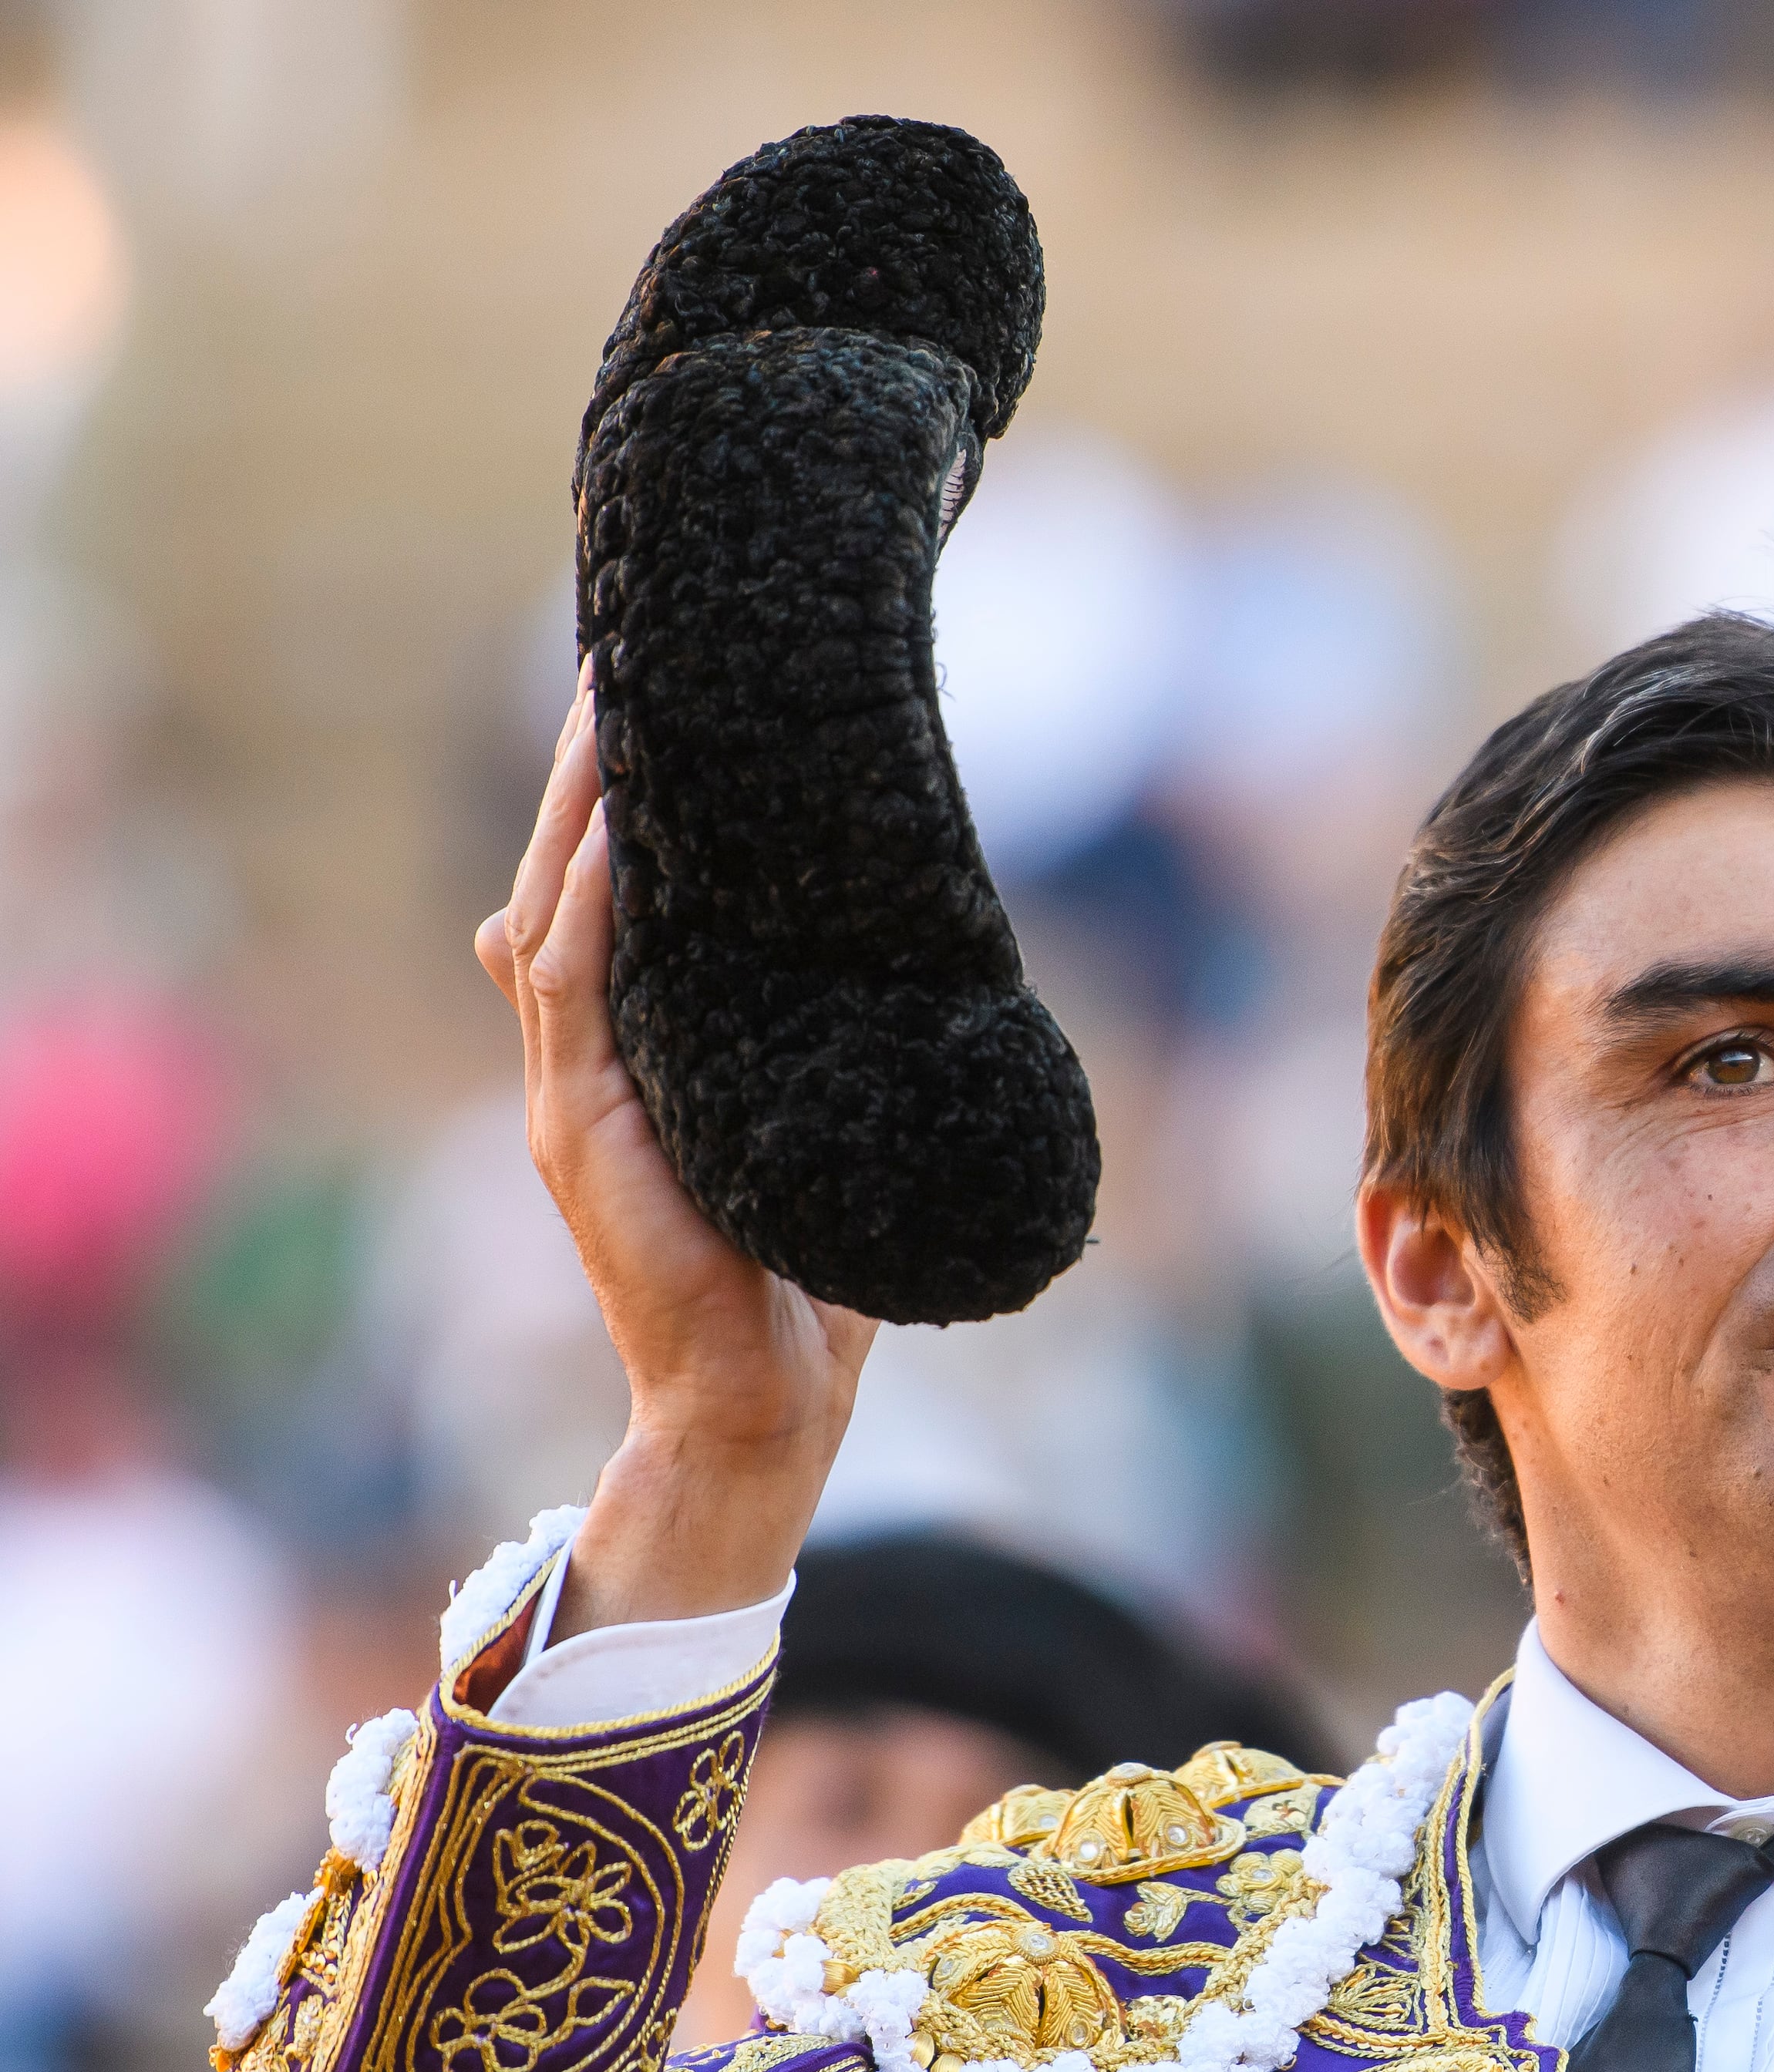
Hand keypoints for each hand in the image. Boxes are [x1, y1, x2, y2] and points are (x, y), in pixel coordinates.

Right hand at [476, 664, 873, 1632]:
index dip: (617, 803)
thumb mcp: (821, 1134)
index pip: (611, 901)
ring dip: (580, 807)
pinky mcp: (583, 1129)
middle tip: (618, 656)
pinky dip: (591, 902)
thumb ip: (828, 1052)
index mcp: (640, 1057)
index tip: (649, 702)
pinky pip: (573, 986)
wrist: (763, 1408)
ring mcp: (574, 1095)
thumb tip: (911, 962)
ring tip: (609, 702)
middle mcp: (588, 1063)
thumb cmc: (808, 1281)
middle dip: (586, 772)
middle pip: (568, 880)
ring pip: (557, 912)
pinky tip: (614, 825)